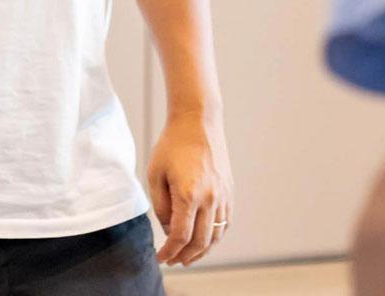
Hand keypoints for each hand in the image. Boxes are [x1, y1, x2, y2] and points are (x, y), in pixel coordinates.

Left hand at [148, 110, 233, 266]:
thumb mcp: (155, 174)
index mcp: (188, 195)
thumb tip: (167, 229)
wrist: (198, 122)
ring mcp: (223, 197)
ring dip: (201, 251)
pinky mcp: (229, 193)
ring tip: (187, 257)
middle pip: (200, 242)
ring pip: (215, 236)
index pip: (180, 236)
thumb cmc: (172, 145)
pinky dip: (214, 237)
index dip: (169, 251)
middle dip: (185, 256)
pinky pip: (224, 224)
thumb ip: (160, 206)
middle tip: (173, 261)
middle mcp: (210, 199)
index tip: (160, 258)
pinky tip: (203, 240)